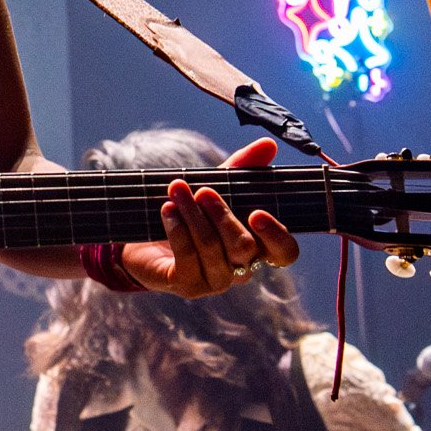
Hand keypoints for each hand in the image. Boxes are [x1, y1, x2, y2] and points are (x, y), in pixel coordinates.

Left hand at [115, 137, 299, 298]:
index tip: (257, 213)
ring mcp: (216, 281)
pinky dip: (177, 229)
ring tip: (177, 190)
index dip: (276, 236)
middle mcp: (242, 269)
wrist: (145, 238)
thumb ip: (244, 167)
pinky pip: (187, 258)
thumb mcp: (217, 186)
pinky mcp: (188, 286)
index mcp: (258, 246)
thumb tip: (269, 144)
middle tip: (203, 190)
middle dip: (222, 214)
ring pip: (213, 250)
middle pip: (244, 247)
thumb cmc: (191, 212)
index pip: (285, 253)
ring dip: (193, 215)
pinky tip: (167, 210)